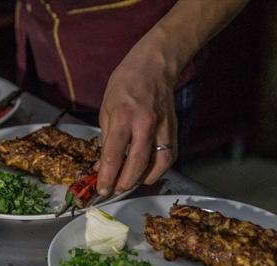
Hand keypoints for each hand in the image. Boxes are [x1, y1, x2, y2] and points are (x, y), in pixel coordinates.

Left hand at [95, 49, 177, 195]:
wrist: (154, 65)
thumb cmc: (125, 84)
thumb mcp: (106, 108)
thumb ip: (106, 138)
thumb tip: (102, 164)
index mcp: (123, 117)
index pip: (114, 154)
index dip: (107, 176)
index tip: (102, 189)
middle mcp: (145, 123)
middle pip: (138, 162)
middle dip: (125, 182)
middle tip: (115, 190)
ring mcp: (163, 126)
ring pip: (159, 162)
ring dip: (145, 178)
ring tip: (132, 182)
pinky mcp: (174, 128)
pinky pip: (169, 155)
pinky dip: (159, 168)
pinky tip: (148, 171)